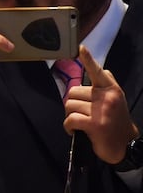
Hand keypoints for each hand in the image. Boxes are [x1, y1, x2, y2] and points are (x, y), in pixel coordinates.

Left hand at [64, 45, 138, 163]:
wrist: (124, 145)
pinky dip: (68, 126)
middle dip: (72, 103)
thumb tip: (100, 68)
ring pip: (69, 105)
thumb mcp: (116, 100)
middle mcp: (107, 97)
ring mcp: (101, 110)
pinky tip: (74, 130)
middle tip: (82, 113)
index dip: (88, 60)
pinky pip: (70, 119)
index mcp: (111, 89)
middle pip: (73, 92)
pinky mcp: (94, 124)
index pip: (98, 72)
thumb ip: (107, 85)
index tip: (81, 47)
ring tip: (80, 122)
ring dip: (70, 115)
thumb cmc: (116, 121)